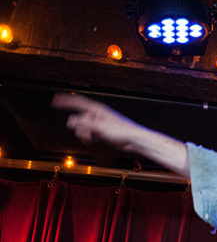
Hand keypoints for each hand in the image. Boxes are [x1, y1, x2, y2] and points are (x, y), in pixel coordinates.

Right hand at [51, 93, 188, 175]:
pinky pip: (89, 133)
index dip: (65, 101)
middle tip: (85, 134)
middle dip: (79, 126)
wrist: (135, 141)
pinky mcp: (103, 132)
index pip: (78, 102)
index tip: (54, 100)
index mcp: (98, 109)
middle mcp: (98, 115)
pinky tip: (91, 141)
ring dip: (84, 133)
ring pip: (84, 127)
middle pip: (79, 118)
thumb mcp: (100, 128)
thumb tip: (70, 121)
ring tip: (91, 139)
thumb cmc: (122, 132)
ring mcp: (100, 123)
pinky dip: (88, 138)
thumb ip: (84, 124)